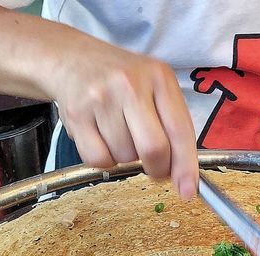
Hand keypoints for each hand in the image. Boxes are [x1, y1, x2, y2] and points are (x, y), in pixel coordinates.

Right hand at [50, 38, 198, 199]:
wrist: (71, 59)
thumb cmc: (122, 83)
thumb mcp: (155, 90)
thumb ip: (173, 129)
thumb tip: (183, 179)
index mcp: (159, 78)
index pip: (179, 130)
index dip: (185, 166)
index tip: (188, 191)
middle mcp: (130, 85)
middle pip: (153, 148)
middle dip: (157, 168)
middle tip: (153, 166)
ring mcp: (101, 98)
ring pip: (125, 158)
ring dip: (126, 158)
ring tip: (118, 132)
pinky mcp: (76, 115)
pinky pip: (98, 160)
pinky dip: (104, 159)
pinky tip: (101, 137)